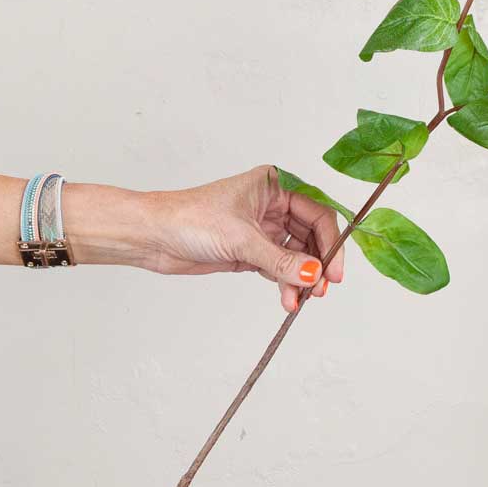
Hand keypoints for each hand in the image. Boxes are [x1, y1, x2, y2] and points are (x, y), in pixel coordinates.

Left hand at [141, 165, 345, 311]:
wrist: (154, 237)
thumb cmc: (190, 219)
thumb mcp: (241, 239)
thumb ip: (281, 260)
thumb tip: (313, 275)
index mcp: (274, 186)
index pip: (317, 213)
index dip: (330, 242)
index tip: (333, 271)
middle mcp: (272, 205)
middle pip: (311, 236)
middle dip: (316, 264)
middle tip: (320, 290)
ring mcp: (262, 229)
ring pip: (295, 256)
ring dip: (300, 278)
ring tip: (299, 300)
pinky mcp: (250, 251)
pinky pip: (279, 268)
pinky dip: (285, 284)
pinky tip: (287, 299)